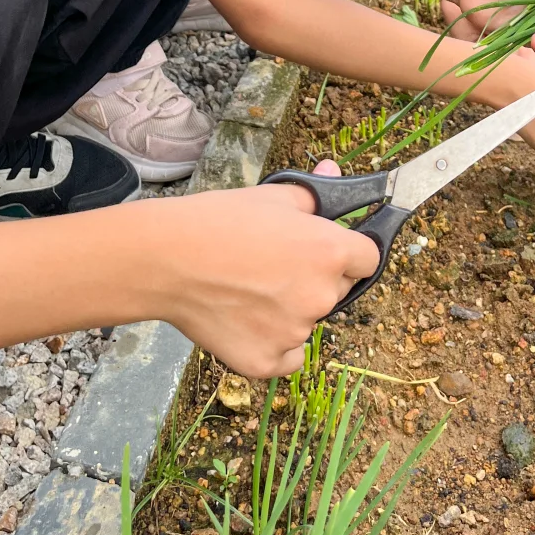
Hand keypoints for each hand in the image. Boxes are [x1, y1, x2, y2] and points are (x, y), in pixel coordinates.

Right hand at [156, 162, 377, 377]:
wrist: (166, 259)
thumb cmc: (218, 220)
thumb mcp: (273, 195)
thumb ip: (315, 192)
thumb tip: (334, 172)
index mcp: (329, 252)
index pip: (368, 258)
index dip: (349, 252)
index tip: (326, 250)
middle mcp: (321, 296)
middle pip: (337, 290)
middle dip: (315, 279)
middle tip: (274, 265)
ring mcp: (295, 334)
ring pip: (308, 322)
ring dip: (290, 310)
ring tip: (247, 288)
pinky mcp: (267, 362)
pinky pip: (286, 356)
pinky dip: (272, 343)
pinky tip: (244, 319)